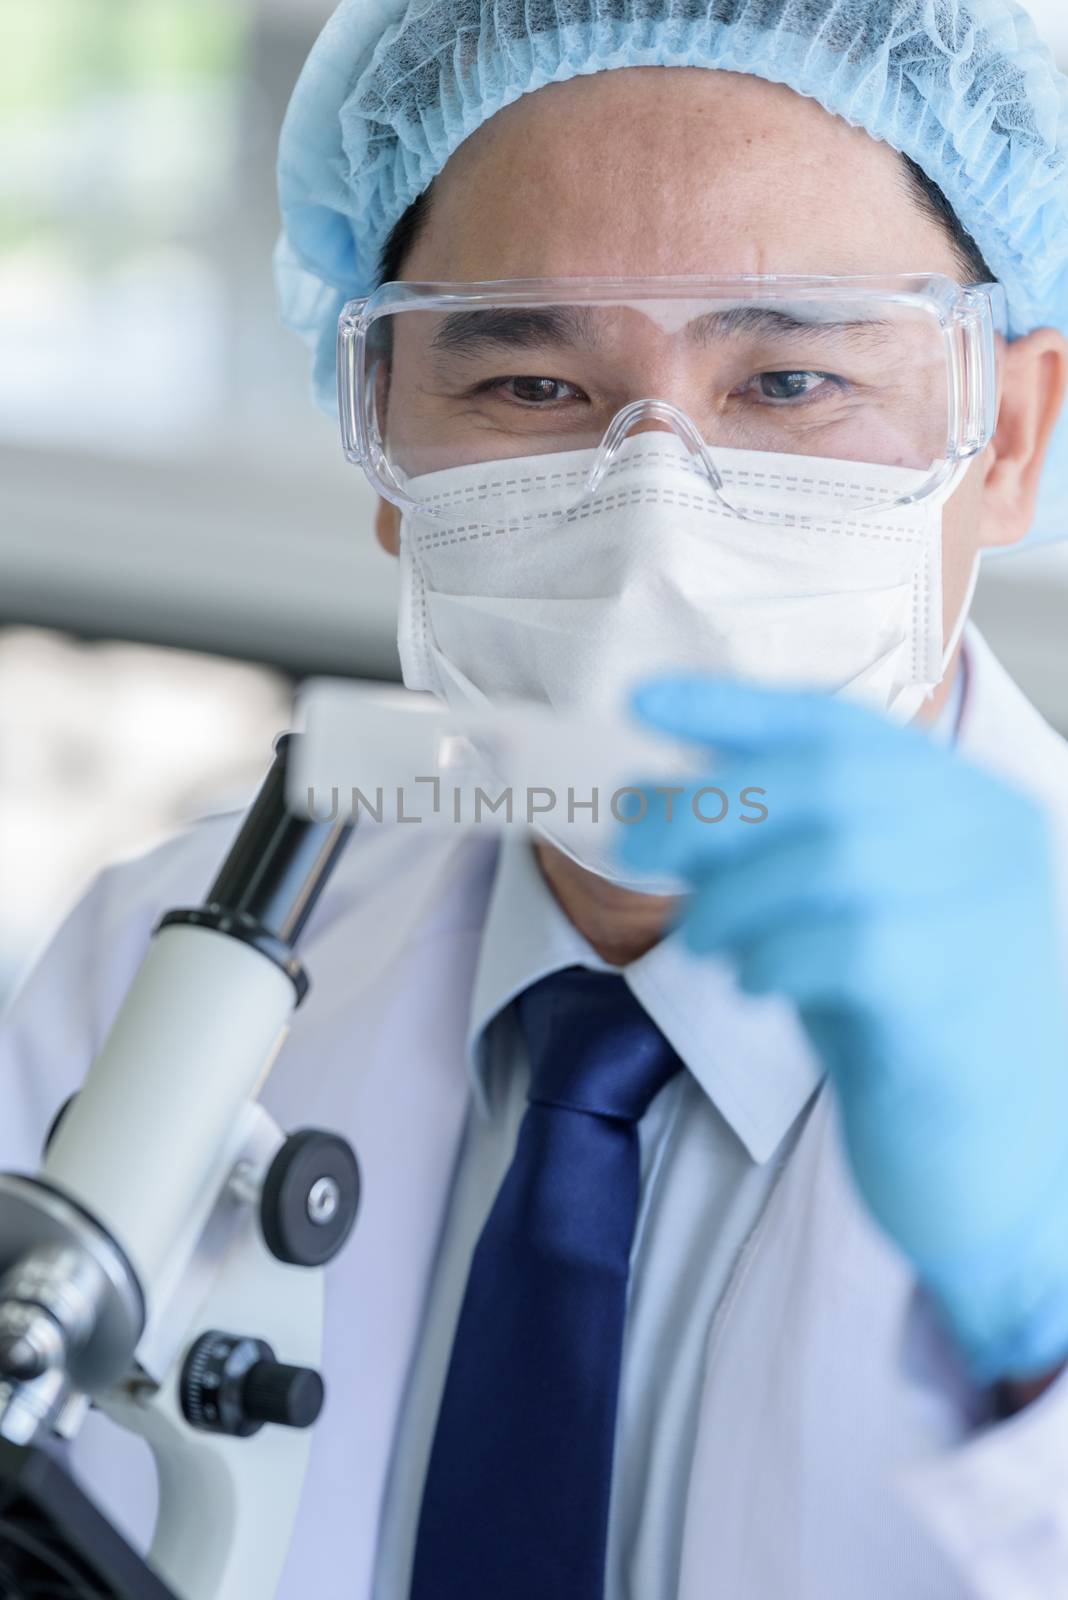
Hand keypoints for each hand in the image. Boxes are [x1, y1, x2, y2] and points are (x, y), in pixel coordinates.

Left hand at [619, 676, 1067, 1385]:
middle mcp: (991, 840)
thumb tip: (647, 795)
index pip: (843, 724)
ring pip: (832, 859)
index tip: (642, 697)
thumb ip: (768, 851)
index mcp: (966, 801)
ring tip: (706, 939)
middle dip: (709, 804)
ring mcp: (987, 916)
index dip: (735, 706)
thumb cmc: (898, 1029)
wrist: (984, 1169)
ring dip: (734, 896)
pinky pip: (845, 946)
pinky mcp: (961, 998)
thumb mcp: (832, 915)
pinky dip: (774, 957)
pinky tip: (759, 986)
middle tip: (632, 844)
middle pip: (829, 779)